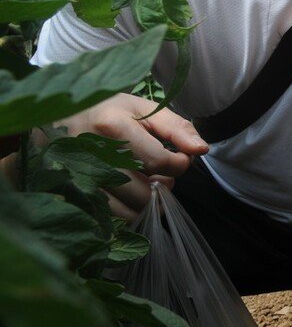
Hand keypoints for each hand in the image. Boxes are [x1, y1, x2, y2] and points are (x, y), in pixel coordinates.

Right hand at [58, 93, 207, 219]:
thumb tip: (201, 149)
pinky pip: (108, 218)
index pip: (159, 161)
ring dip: (147, 202)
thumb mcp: (142, 109)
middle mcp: (92, 155)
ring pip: (127, 210)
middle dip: (164, 186)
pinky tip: (129, 194)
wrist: (55, 117)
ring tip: (146, 182)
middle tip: (163, 174)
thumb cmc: (105, 111)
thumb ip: (176, 128)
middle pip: (144, 192)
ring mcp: (77, 178)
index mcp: (112, 127)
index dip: (180, 164)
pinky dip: (127, 212)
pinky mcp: (71, 195)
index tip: (180, 158)